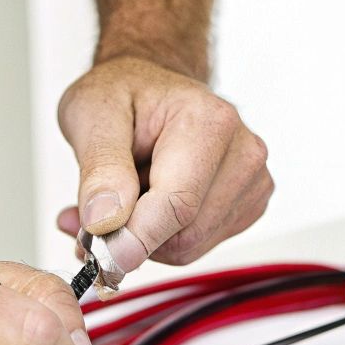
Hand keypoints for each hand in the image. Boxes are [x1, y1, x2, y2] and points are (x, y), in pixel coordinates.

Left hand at [56, 55, 271, 271]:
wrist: (151, 90)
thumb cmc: (124, 94)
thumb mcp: (92, 114)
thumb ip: (100, 168)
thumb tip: (106, 221)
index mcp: (209, 121)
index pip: (178, 204)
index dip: (133, 239)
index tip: (98, 255)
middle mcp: (243, 151)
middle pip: (185, 234)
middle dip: (133, 234)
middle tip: (96, 209)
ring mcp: (252, 181)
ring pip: (190, 246)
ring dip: (147, 234)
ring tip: (131, 191)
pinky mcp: (248, 205)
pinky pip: (198, 246)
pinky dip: (166, 235)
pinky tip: (154, 199)